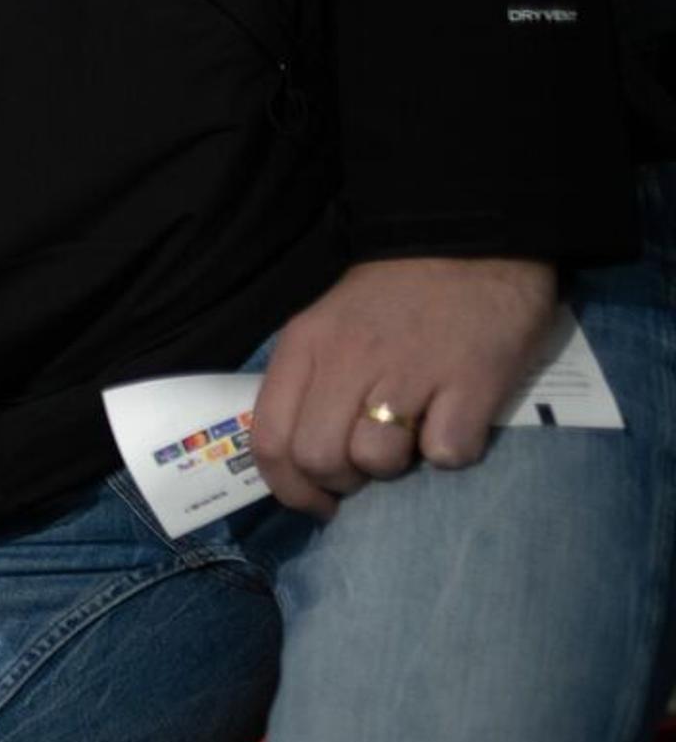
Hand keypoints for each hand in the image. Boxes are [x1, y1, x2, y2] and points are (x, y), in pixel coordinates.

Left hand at [248, 256, 558, 517]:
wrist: (473, 240)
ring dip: (397, 466)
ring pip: (378, 460)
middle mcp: (347, 360)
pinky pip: (449, 453)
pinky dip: (454, 452)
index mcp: (305, 348)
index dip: (288, 488)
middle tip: (368, 469)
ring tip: (415, 435)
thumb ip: (309, 383)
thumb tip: (304, 460)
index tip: (316, 501)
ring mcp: (410, 370)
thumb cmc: (396, 295)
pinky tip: (458, 422)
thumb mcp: (328, 326)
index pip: (269, 440)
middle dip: (341, 481)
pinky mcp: (473, 380)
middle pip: (319, 458)